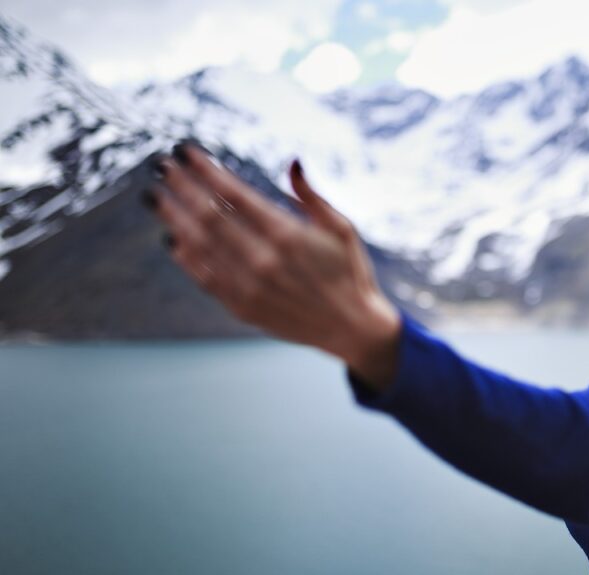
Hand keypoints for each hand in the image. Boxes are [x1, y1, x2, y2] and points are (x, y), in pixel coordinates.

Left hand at [143, 140, 401, 377]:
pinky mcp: (241, 307)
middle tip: (161, 166)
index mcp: (288, 234)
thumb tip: (292, 162)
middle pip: (208, 215)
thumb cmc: (349, 271)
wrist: (351, 327)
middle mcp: (263, 260)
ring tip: (156, 196)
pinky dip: (185, 256)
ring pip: (198, 245)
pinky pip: (204, 277)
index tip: (185, 151)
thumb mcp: (341, 228)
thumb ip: (311, 195)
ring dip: (173, 217)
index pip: (232, 194)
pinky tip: (171, 238)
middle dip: (181, 187)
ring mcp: (248, 286)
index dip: (204, 170)